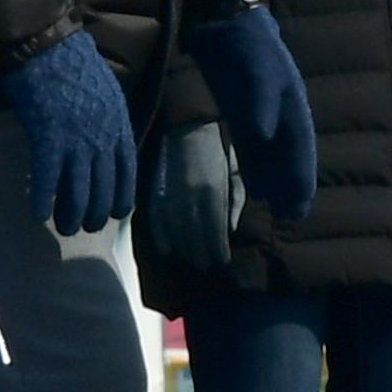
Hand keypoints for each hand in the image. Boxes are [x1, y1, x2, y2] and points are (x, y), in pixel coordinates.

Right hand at [0, 29, 136, 235]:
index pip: (128, 171)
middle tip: (85, 226)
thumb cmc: (74, 62)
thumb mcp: (106, 90)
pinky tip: (38, 215)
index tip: (116, 212)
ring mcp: (77, 139)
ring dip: (71, 214)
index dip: (122, 195)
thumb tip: (105, 139)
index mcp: (119, 124)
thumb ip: (108, 118)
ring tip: (65, 228)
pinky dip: (43, 199)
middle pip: (104, 186)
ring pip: (78, 189)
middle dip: (96, 211)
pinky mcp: (48, 137)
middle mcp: (103, 137)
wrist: (47, 43)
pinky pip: (47, 177)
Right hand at [136, 121, 243, 271]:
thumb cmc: (219, 148)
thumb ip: (236, 201)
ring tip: (190, 261)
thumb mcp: (236, 172)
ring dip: (183, 251)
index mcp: (214, 193)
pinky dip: (160, 239)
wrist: (188, 126)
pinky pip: (155, 223)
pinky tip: (167, 251)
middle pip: (195, 238)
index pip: (216, 233)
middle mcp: (190, 199)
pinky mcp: (155, 193)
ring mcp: (170, 197)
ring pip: (175, 234)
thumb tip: (231, 230)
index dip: (219, 251)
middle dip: (201, 254)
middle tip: (206, 266)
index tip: (223, 262)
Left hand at [189, 0, 319, 224]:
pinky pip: (253, 146)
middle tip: (293, 216)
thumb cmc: (245, 44)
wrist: (224, 21)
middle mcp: (280, 113)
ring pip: (273, 154)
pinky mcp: (241, 111)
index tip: (300, 204)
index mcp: (291, 105)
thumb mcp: (256, 70)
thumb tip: (264, 136)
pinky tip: (255, 185)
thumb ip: (259, 103)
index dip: (301, 176)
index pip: (300, 147)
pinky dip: (257, 166)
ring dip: (276, 179)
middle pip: (289, 155)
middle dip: (293, 184)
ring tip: (277, 208)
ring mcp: (261, 113)